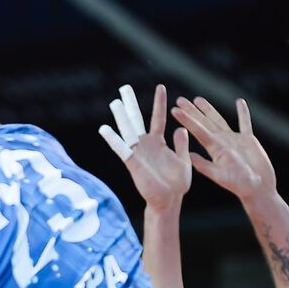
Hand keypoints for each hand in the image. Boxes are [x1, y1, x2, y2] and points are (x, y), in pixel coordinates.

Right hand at [100, 84, 190, 208]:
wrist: (169, 200)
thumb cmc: (177, 183)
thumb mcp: (184, 160)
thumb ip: (181, 144)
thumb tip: (181, 128)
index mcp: (159, 143)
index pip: (158, 118)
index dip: (159, 103)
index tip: (160, 86)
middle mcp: (146, 145)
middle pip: (136, 120)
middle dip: (131, 104)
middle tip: (124, 88)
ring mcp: (138, 153)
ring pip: (127, 131)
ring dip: (121, 117)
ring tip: (114, 103)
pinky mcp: (132, 163)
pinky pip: (121, 149)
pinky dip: (113, 139)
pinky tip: (105, 129)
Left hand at [172, 96, 275, 201]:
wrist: (256, 189)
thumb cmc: (238, 184)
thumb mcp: (218, 175)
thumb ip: (203, 165)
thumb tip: (187, 155)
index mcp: (214, 148)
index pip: (197, 130)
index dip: (187, 119)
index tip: (175, 109)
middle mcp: (221, 141)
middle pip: (205, 122)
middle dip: (193, 111)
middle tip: (180, 99)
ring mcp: (234, 140)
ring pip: (220, 120)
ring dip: (210, 110)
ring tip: (198, 99)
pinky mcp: (249, 140)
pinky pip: (245, 123)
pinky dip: (243, 113)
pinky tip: (240, 102)